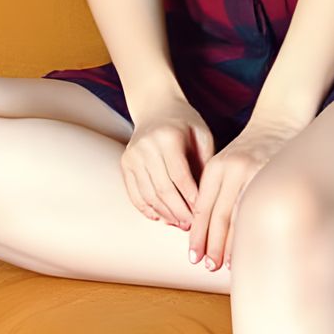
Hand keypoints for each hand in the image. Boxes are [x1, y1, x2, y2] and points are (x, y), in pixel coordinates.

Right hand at [121, 92, 216, 229]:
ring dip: (164, 214)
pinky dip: (147, 209)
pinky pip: (134, 193)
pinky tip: (161, 217)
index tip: (202, 214)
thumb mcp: (202, 136)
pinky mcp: (125, 163)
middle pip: (163, 190)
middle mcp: (146, 146)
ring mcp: (132, 155)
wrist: (157, 107)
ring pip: (148, 195)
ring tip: (179, 224)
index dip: (192, 199)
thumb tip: (208, 199)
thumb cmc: (186, 123)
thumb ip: (205, 164)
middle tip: (191, 226)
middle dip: (179, 212)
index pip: (181, 177)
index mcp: (168, 137)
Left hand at [188, 121, 298, 273]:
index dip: (198, 234)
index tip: (194, 255)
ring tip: (224, 264)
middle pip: (217, 215)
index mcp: (216, 167)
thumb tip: (209, 228)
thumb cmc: (254, 147)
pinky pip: (257, 208)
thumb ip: (218, 190)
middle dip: (211, 244)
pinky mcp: (271, 174)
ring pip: (236, 215)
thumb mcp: (229, 163)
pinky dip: (250, 229)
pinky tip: (248, 244)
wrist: (279, 120)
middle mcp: (231, 169)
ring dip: (229, 243)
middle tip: (207, 265)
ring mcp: (252, 172)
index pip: (202, 208)